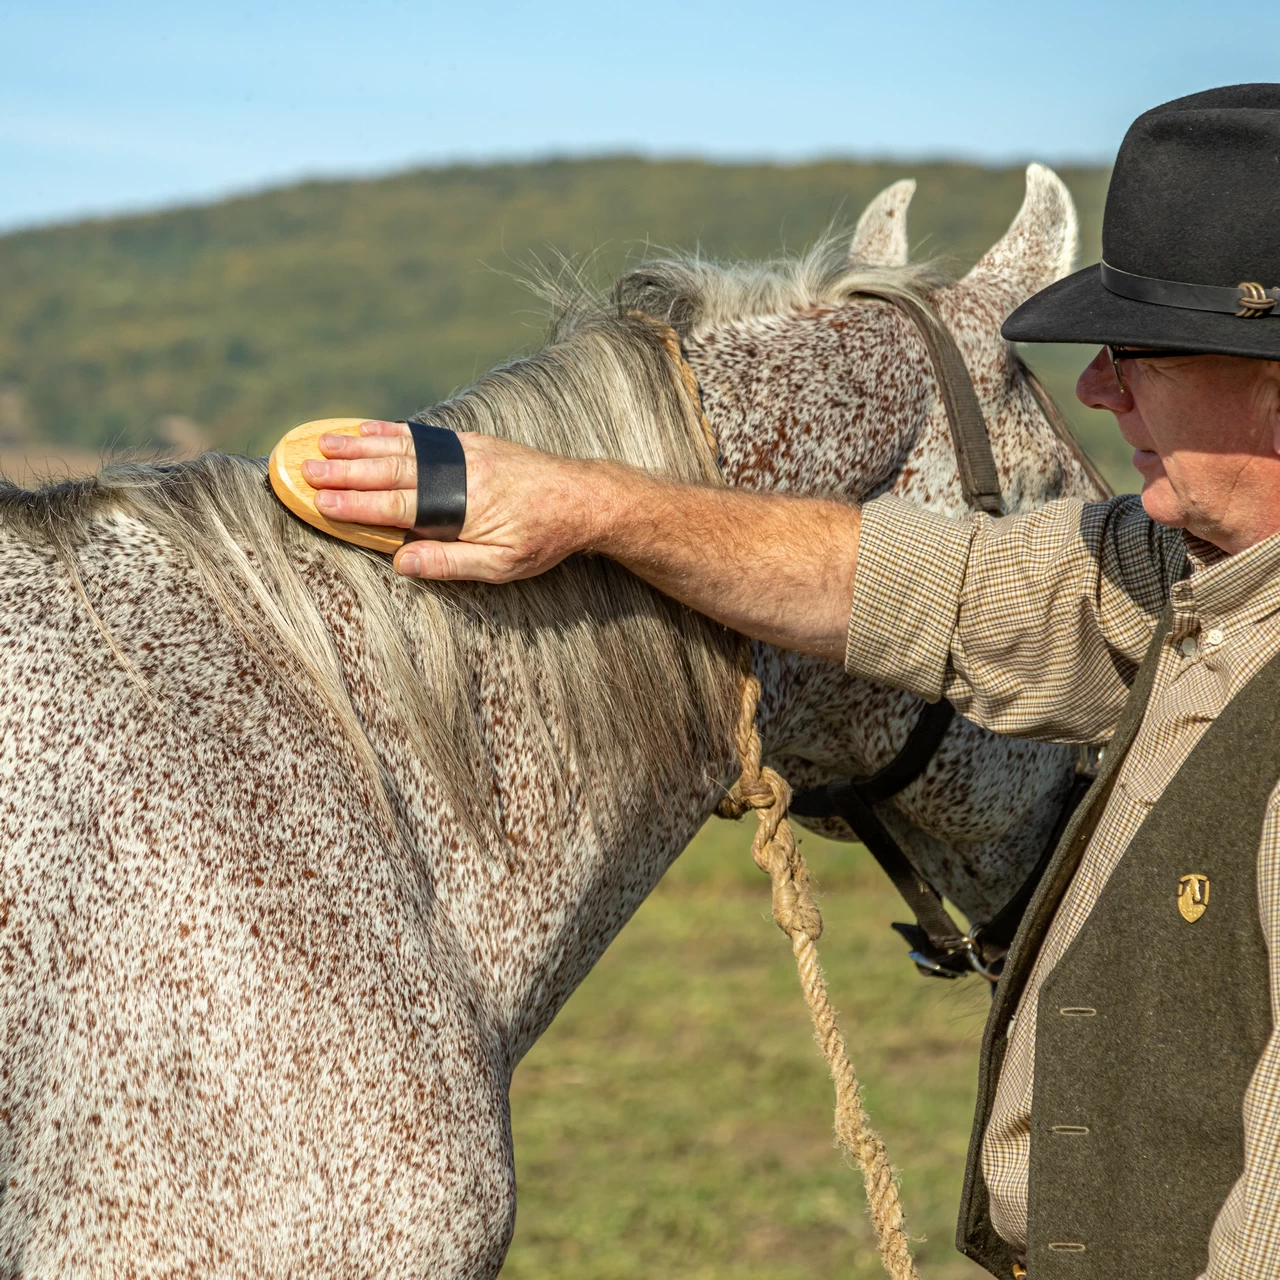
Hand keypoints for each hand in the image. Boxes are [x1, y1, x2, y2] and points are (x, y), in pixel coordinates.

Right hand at [301, 420, 608, 581]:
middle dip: (345, 472)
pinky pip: (424, 436)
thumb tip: (401, 561)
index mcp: (464, 505)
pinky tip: (366, 429)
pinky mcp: (473, 442)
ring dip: (360, 445)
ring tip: (322, 443)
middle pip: (392, 470)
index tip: (320, 503)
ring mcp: (466, 452)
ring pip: (403, 447)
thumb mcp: (503, 565)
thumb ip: (451, 563)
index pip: (399, 505)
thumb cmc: (544, 538)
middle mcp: (461, 471)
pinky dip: (391, 431)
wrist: (584, 497)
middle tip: (304, 470)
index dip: (358, 505)